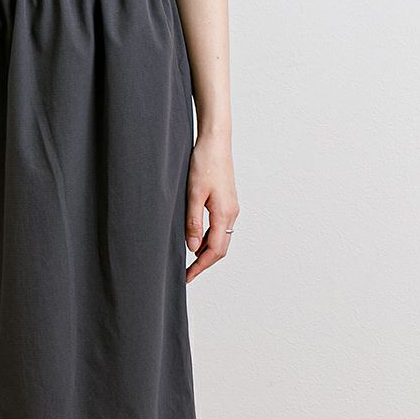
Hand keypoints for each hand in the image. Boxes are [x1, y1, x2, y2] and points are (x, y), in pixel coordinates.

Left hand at [184, 133, 239, 282]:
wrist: (215, 141)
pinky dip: (208, 239)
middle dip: (204, 263)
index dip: (200, 266)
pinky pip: (219, 228)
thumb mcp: (193, 194)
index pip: (214, 250)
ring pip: (220, 238)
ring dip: (206, 251)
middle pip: (220, 248)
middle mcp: (232, 213)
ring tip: (189, 260)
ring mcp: (231, 208)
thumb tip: (192, 248)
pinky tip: (195, 239)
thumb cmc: (204, 162)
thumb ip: (193, 222)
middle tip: (187, 274)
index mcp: (224, 214)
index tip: (188, 277)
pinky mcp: (227, 202)